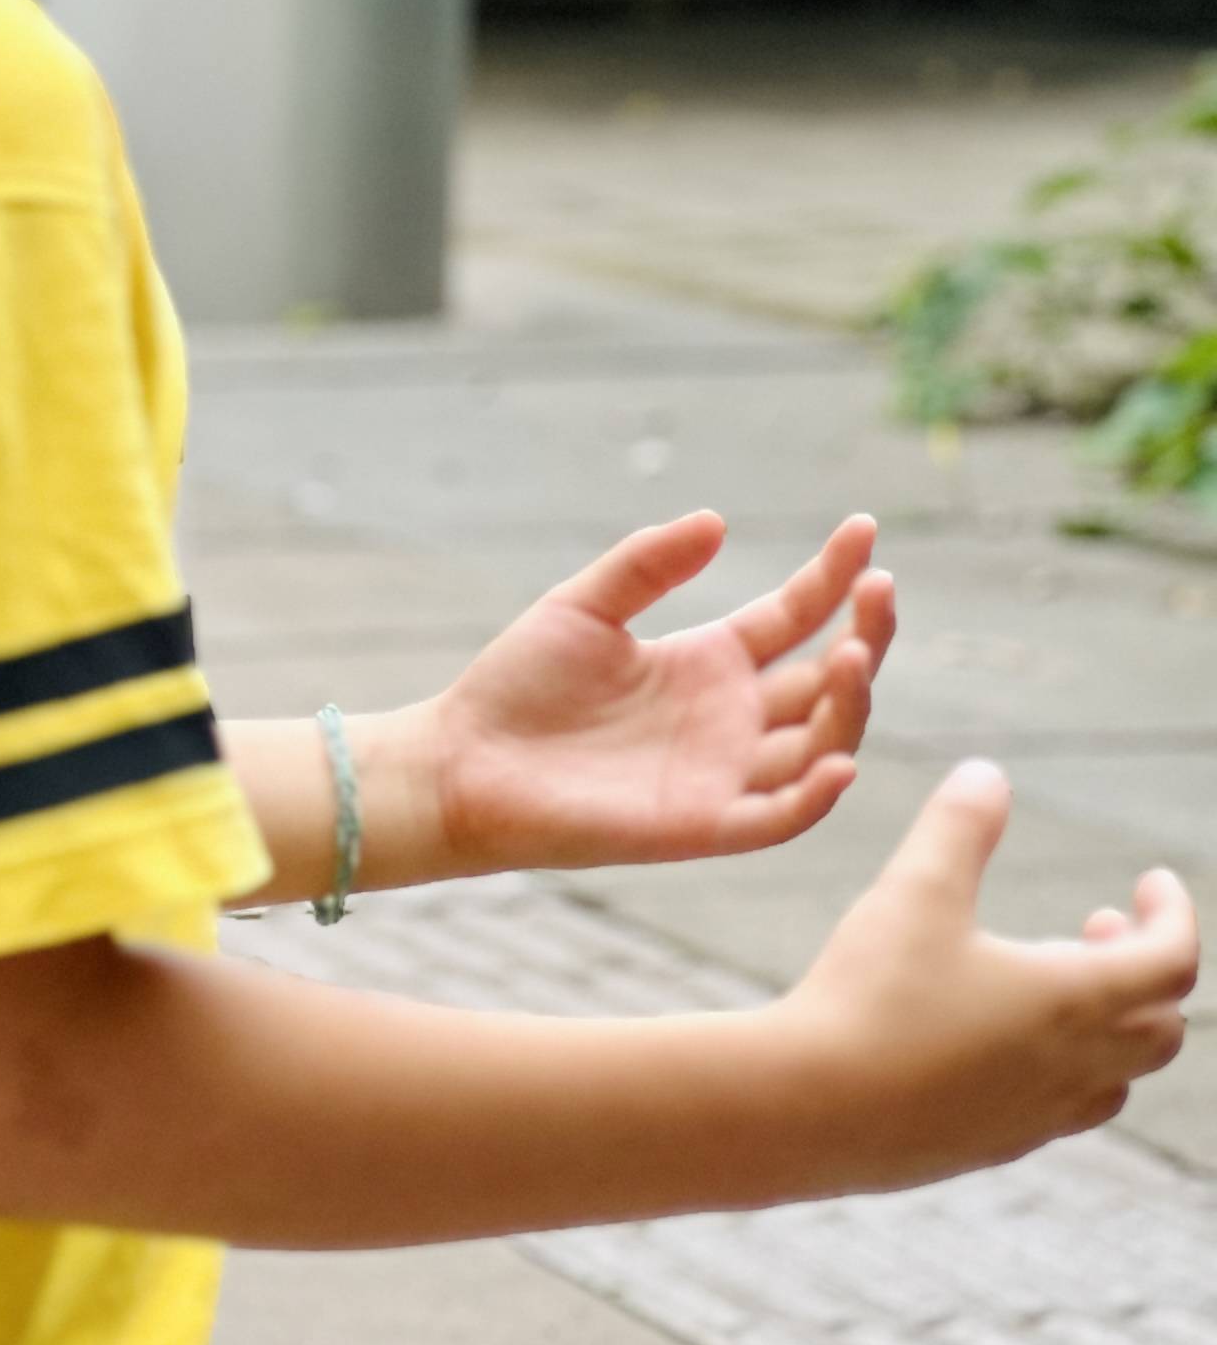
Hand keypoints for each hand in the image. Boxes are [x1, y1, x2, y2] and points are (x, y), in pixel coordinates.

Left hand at [424, 510, 895, 875]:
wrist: (465, 761)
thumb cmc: (520, 685)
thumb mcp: (585, 604)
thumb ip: (648, 564)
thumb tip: (716, 520)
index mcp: (710, 662)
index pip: (795, 617)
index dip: (833, 577)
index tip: (864, 529)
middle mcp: (731, 718)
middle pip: (827, 678)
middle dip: (864, 634)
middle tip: (880, 587)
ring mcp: (723, 773)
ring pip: (819, 743)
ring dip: (848, 704)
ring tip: (854, 652)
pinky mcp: (703, 824)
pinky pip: (778, 816)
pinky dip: (815, 795)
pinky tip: (840, 759)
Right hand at [778, 763, 1193, 1190]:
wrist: (813, 1107)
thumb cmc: (872, 994)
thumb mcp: (915, 889)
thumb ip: (959, 825)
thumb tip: (988, 773)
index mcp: (1073, 1002)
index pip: (1174, 963)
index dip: (1175, 914)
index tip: (1150, 880)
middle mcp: (1074, 1068)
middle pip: (1161, 1029)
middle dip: (1143, 969)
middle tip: (1095, 925)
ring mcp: (1039, 1117)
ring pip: (1116, 1077)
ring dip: (1108, 1023)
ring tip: (1043, 976)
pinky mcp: (997, 1144)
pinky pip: (1064, 1109)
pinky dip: (1062, 1065)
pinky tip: (995, 1033)